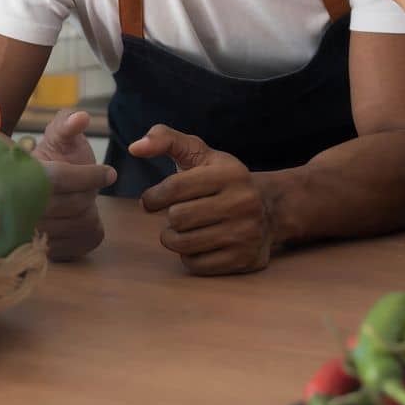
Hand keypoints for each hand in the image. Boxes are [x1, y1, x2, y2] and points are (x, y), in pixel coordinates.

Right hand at [30, 109, 114, 260]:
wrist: (38, 190)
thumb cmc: (54, 158)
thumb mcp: (59, 136)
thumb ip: (68, 124)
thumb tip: (81, 118)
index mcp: (25, 175)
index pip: (61, 178)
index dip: (89, 175)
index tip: (109, 172)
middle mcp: (21, 207)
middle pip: (72, 204)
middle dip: (87, 193)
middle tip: (87, 187)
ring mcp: (31, 233)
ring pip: (78, 224)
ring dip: (87, 212)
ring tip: (78, 201)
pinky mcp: (45, 252)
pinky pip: (80, 243)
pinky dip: (87, 230)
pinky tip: (76, 218)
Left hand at [130, 125, 274, 275]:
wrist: (270, 208)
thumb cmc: (221, 178)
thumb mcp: (199, 153)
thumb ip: (165, 139)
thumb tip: (135, 146)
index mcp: (230, 173)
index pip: (175, 187)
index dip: (154, 196)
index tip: (151, 200)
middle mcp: (242, 202)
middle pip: (177, 217)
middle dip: (169, 217)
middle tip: (176, 214)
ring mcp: (246, 233)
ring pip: (184, 243)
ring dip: (173, 238)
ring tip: (181, 229)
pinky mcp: (244, 259)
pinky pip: (196, 265)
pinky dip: (188, 256)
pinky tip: (197, 243)